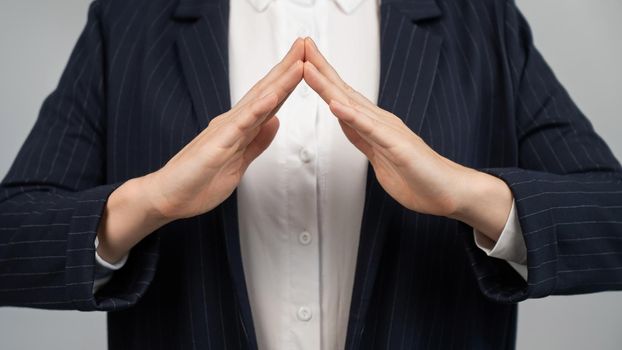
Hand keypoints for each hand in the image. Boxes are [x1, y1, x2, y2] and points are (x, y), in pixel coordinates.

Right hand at [96, 39, 304, 261]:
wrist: (167, 197)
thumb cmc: (198, 181)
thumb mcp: (239, 163)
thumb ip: (257, 142)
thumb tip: (274, 122)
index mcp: (239, 129)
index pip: (270, 101)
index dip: (289, 82)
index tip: (305, 62)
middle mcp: (233, 124)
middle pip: (266, 92)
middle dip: (287, 69)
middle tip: (305, 45)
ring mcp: (225, 132)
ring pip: (257, 102)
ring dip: (279, 81)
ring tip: (297, 62)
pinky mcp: (218, 145)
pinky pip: (242, 125)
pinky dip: (258, 108)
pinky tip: (273, 94)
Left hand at [302, 38, 512, 239]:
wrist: (449, 191)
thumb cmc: (418, 175)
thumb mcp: (379, 154)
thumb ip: (361, 136)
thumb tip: (344, 119)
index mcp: (374, 124)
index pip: (343, 96)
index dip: (322, 78)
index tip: (304, 61)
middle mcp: (381, 121)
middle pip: (344, 91)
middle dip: (321, 69)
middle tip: (303, 46)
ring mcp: (389, 132)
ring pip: (352, 105)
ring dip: (329, 86)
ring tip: (310, 68)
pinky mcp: (397, 147)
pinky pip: (369, 130)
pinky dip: (351, 116)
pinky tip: (336, 105)